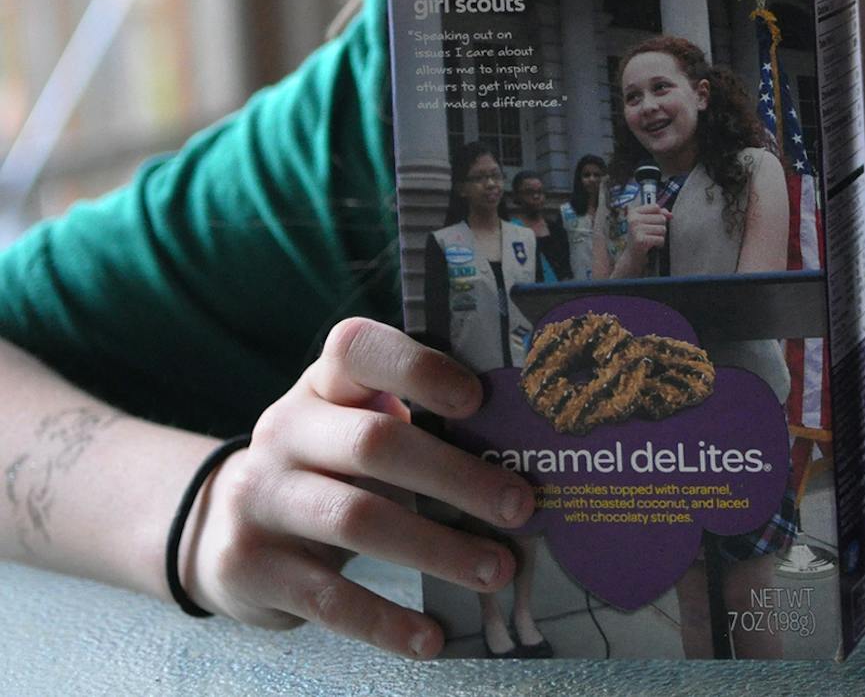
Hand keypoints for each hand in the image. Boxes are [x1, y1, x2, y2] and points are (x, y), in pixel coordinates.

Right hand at [184, 318, 534, 658]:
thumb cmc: (330, 467)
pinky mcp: (249, 565)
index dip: (418, 368)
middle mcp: (285, 431)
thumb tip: (524, 460)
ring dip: (437, 549)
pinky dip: (385, 620)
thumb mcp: (357, 429)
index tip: (478, 398)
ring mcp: (260, 497)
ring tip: (496, 571)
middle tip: (521, 507)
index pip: (359, 350)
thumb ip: (421, 428)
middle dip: (457, 477)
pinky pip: (327, 596)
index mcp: (323, 385)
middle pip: (375, 443)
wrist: (219, 527)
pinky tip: (430, 637)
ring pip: (357, 520)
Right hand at [624, 203, 669, 255]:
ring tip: (652, 239)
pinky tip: (653, 245)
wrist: (633, 255)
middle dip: (660, 227)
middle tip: (652, 233)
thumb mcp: (647, 222)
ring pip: (662, 229)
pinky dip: (660, 243)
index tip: (655, 222)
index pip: (655, 207)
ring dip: (660, 236)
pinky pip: (661, 239)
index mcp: (633, 212)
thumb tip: (670, 215)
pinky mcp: (640, 240)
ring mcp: (636, 230)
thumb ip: (659, 214)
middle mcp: (633, 219)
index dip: (660, 214)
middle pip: (661, 218)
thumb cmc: (641, 236)